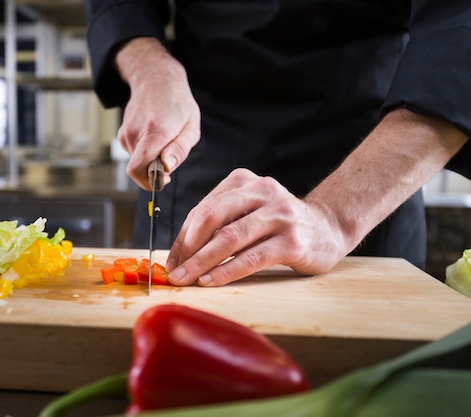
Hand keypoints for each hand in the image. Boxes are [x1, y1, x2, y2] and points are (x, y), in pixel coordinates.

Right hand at [115, 38, 200, 189]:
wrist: (156, 79)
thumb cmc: (178, 102)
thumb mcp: (191, 127)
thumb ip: (180, 150)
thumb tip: (167, 168)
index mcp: (155, 132)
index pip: (139, 169)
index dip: (151, 181)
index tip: (165, 178)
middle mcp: (136, 133)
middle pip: (139, 170)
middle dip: (154, 172)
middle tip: (169, 157)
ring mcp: (126, 133)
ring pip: (137, 163)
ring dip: (151, 160)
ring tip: (164, 141)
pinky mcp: (122, 134)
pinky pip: (134, 154)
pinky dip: (145, 152)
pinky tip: (154, 136)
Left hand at [165, 109, 467, 286]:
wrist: (329, 228)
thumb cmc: (278, 225)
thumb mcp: (249, 211)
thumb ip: (220, 224)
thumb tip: (180, 254)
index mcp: (244, 181)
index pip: (204, 210)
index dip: (183, 237)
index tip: (170, 260)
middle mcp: (262, 191)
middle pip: (212, 219)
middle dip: (188, 248)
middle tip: (174, 272)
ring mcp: (279, 214)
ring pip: (230, 238)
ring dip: (202, 262)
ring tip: (186, 279)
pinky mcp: (292, 240)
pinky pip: (252, 257)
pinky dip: (227, 271)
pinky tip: (211, 281)